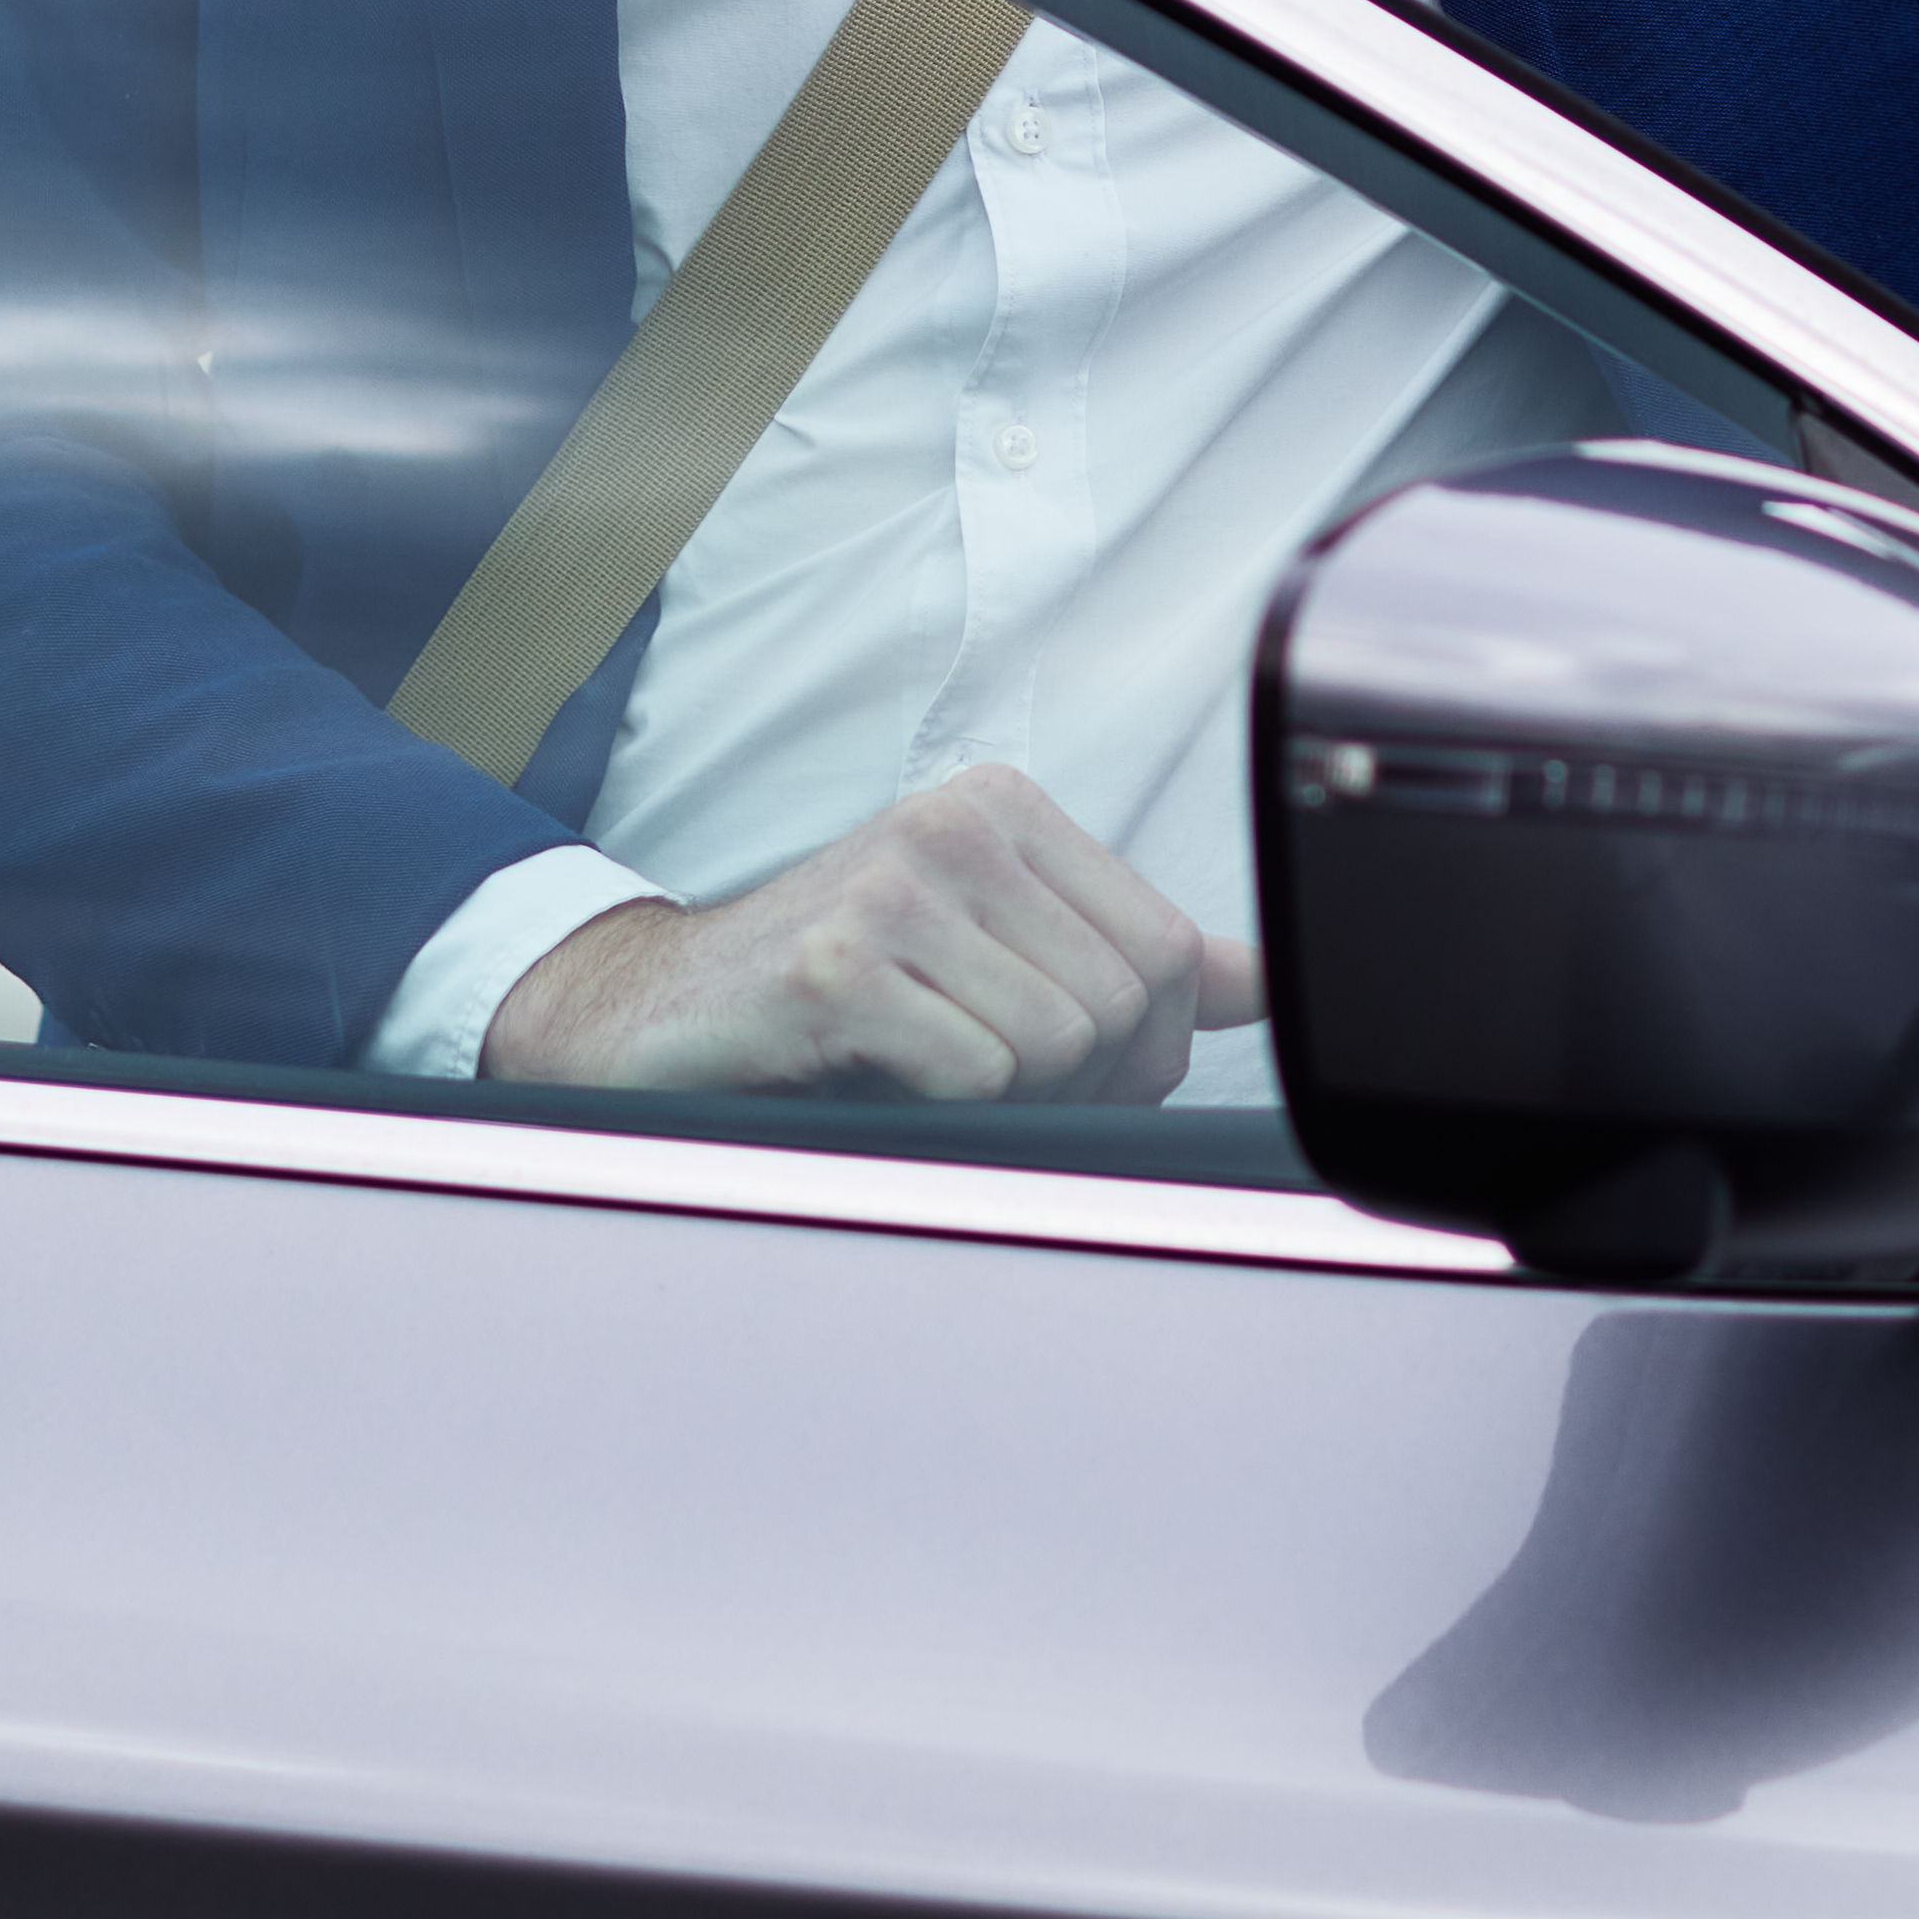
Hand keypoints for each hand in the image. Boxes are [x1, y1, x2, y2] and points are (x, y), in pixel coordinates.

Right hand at [479, 765, 1264, 1104]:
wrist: (653, 1014)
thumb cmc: (831, 996)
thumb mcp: (990, 954)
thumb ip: (1121, 959)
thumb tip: (1264, 980)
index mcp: (1006, 810)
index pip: (1174, 952)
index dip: (1146, 1048)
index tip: (1068, 1068)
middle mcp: (956, 825)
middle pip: (1127, 1004)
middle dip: (1080, 1085)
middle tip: (980, 1084)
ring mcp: (894, 885)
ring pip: (1060, 1043)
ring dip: (1007, 1102)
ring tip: (923, 1075)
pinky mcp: (837, 964)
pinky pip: (977, 1075)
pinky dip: (942, 1107)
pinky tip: (873, 1077)